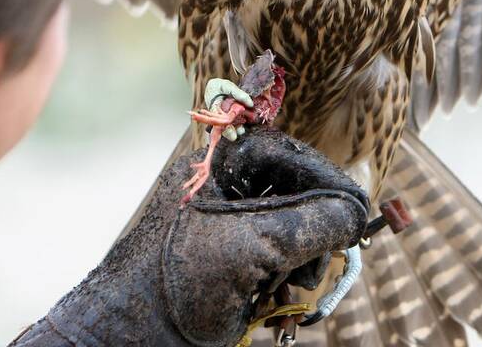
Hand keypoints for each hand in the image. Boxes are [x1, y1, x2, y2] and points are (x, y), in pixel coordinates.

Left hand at [10, 127, 369, 346]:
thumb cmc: (175, 284)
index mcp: (216, 168)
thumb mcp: (252, 245)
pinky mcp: (232, 268)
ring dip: (305, 260)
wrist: (125, 342)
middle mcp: (224, 192)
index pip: (287, 152)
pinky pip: (280, 263)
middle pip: (298, 191)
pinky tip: (278, 300)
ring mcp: (228, 231)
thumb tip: (356, 212)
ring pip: (295, 231)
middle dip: (316, 228)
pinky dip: (290, 281)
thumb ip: (312, 222)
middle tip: (320, 259)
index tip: (356, 209)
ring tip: (291, 286)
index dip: (325, 178)